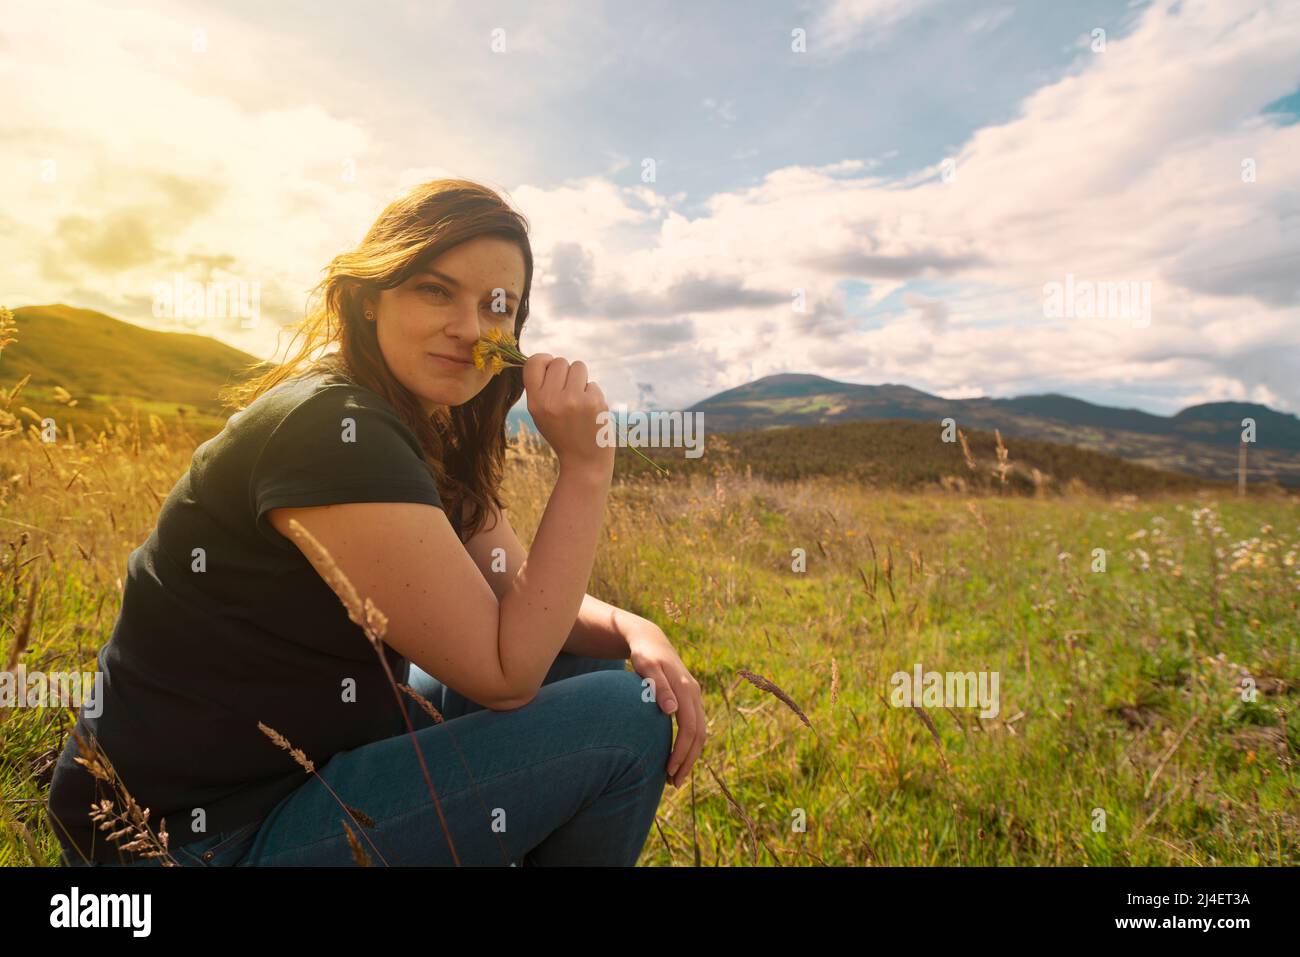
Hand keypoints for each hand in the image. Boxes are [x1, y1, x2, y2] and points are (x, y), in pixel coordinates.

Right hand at [522, 353, 614, 475]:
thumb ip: (541, 389)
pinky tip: (590, 412)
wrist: (584, 462)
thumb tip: (549, 360)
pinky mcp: (594, 403)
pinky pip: (593, 383)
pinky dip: (593, 394)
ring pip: (579, 366)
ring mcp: (574, 401)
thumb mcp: (540, 415)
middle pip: (560, 362)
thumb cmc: (561, 433)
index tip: (550, 367)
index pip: (534, 363)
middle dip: (565, 373)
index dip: (544, 360)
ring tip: (579, 400)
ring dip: (580, 379)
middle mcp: (552, 400)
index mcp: (535, 402)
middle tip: (568, 393)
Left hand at [626, 624, 706, 787]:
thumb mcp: (646, 666)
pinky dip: (689, 745)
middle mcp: (694, 693)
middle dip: (688, 760)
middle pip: (699, 734)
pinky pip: (695, 726)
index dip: (681, 751)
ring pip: (700, 732)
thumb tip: (672, 710)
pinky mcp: (690, 699)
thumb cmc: (644, 654)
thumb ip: (658, 686)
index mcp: (685, 688)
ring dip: (690, 756)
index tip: (669, 770)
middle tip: (673, 783)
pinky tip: (678, 757)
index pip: (689, 727)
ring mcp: (694, 696)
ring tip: (675, 777)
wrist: (651, 640)